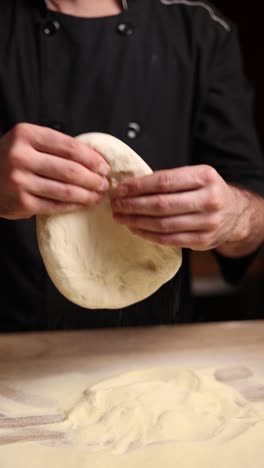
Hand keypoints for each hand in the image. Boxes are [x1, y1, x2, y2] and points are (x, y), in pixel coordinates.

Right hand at [0, 123, 109, 218]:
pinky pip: (55, 205)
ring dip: (87, 195)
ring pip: (65, 190)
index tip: (104, 167)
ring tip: (98, 195)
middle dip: (93, 179)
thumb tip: (94, 158)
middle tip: (105, 184)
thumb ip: (54, 146)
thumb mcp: (28, 142)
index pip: (69, 147)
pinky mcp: (20, 203)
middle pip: (70, 170)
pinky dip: (73, 206)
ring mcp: (19, 181)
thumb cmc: (12, 159)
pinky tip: (83, 204)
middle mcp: (20, 156)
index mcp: (26, 135)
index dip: (92, 159)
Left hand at [111, 165, 248, 250]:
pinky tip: (135, 229)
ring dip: (137, 221)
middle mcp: (209, 199)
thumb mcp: (195, 177)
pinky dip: (148, 234)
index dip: (139, 186)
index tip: (121, 189)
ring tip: (121, 217)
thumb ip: (169, 180)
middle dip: (133, 205)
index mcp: (205, 177)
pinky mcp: (203, 241)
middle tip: (116, 205)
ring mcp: (208, 222)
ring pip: (163, 224)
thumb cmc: (206, 191)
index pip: (164, 182)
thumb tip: (130, 186)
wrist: (235, 213)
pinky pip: (169, 239)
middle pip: (162, 205)